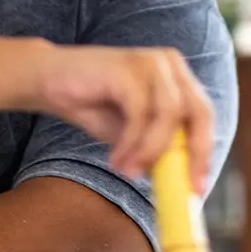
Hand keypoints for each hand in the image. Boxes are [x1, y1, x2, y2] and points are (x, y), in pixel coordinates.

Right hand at [32, 45, 213, 187]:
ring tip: (127, 171)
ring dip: (150, 152)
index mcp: (178, 77)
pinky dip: (130, 143)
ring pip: (168, 115)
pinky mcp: (127, 67)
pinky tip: (114, 159)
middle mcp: (170, 64)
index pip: (204, 116)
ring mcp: (150, 62)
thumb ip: (157, 146)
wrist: (47, 80)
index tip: (198, 189)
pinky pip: (140, 114)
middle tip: (177, 187)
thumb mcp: (132, 132)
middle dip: (192, 154)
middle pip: (198, 112)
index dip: (204, 152)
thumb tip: (181, 180)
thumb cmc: (93, 104)